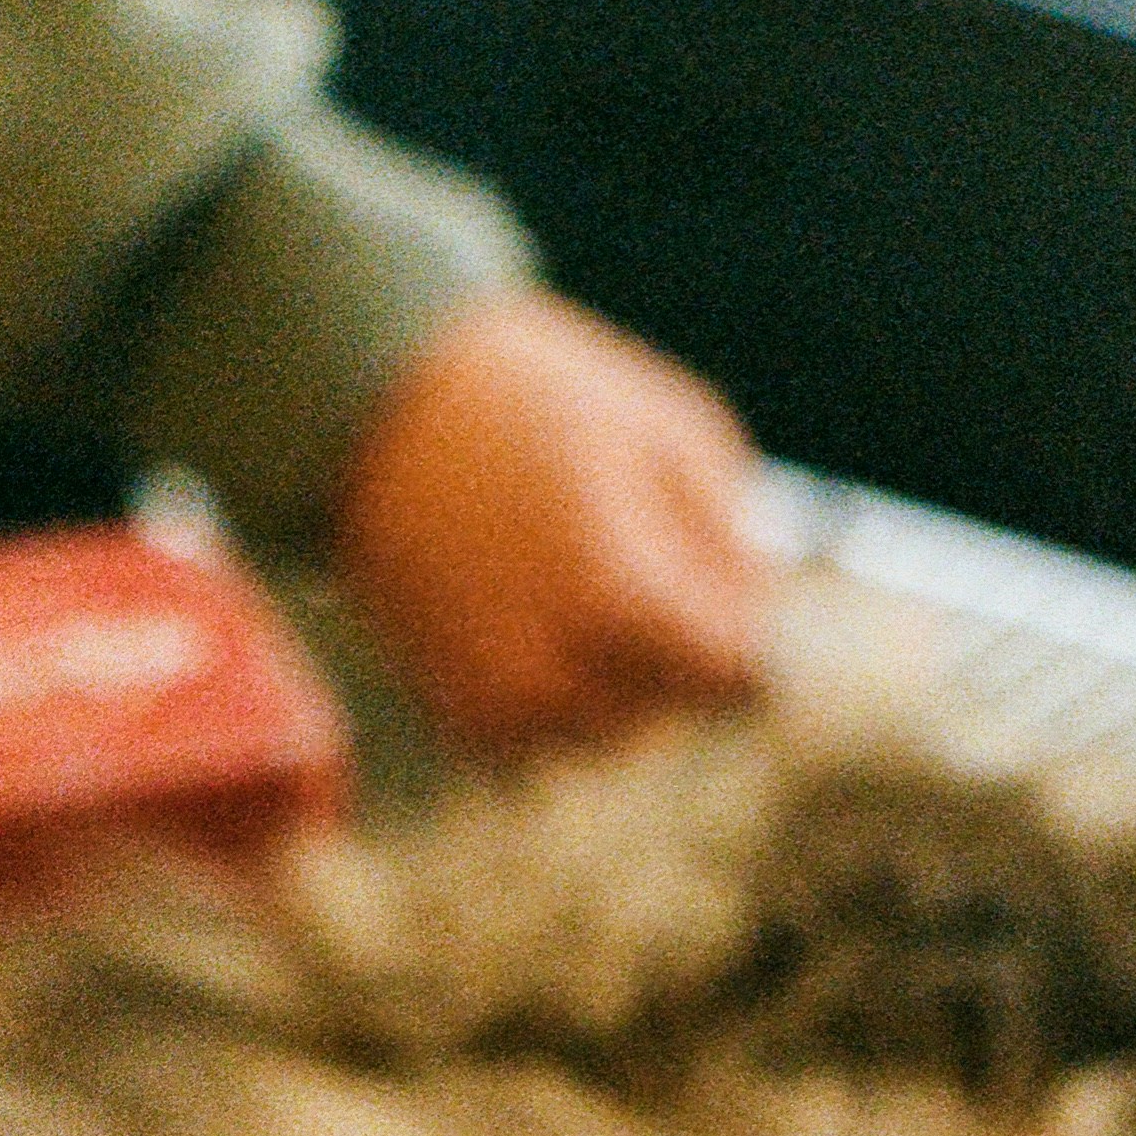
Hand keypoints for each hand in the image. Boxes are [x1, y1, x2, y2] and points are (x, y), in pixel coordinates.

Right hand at [330, 295, 774, 753]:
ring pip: (610, 735)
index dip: (736, 618)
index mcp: (617, 598)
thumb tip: (755, 621)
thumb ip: (735, 535)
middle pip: (670, 707)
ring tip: (575, 581)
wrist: (379, 400)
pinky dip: (555, 692)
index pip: (730, 671)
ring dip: (616, 680)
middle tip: (630, 555)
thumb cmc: (540, 396)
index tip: (709, 568)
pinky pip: (546, 740)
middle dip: (673, 648)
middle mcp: (555, 673)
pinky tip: (532, 613)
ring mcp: (500, 705)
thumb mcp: (672, 427)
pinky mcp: (459, 716)